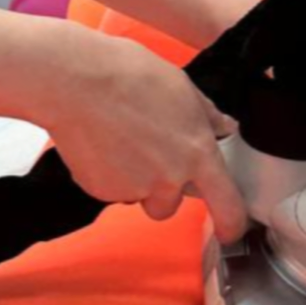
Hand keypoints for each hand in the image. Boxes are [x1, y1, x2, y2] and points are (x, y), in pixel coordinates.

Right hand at [41, 29, 246, 240]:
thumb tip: (223, 126)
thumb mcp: (181, 86)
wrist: (74, 80)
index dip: (231, 223)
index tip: (229, 230)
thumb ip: (207, 115)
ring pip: (137, 197)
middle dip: (161, 188)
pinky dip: (104, 174)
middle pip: (170, 204)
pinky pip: (108, 190)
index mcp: (197, 153)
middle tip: (146, 153)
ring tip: (117, 141)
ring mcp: (133, 187)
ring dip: (132, 182)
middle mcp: (169, 178)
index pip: (227, 205)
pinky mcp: (99, 189)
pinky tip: (98, 142)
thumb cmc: (127, 74)